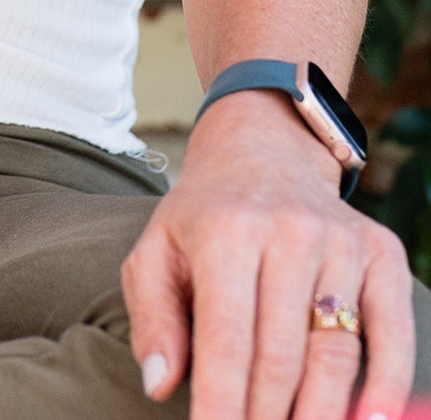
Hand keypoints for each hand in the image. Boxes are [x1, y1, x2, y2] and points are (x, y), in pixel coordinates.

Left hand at [123, 90, 413, 419]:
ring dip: (319, 414)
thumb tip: (159, 384)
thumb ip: (153, 317)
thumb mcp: (156, 250)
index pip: (227, 338)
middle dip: (267, 417)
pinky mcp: (381, 254)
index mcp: (225, 230)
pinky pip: (394, 332)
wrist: (261, 154)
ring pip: (335, 353)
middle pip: (282, 354)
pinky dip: (387, 385)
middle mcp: (286, 232)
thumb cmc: (202, 218)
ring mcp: (340, 242)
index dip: (222, 402)